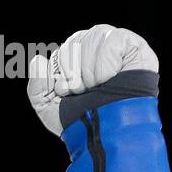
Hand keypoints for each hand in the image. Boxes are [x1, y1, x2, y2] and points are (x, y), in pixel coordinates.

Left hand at [28, 25, 158, 134]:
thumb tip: (37, 60)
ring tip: (97, 87)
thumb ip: (37, 87)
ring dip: (90, 70)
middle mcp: (96, 52)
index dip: (61, 73)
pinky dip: (106, 63)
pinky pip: (112, 38)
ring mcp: (116, 48)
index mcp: (77, 65)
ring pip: (93, 36)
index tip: (66, 93)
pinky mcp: (134, 46)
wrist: (107, 134)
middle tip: (82, 91)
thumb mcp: (50, 111)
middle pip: (75, 42)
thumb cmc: (82, 124)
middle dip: (73, 72)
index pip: (62, 52)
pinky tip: (111, 77)